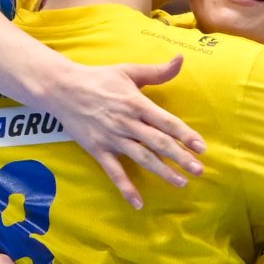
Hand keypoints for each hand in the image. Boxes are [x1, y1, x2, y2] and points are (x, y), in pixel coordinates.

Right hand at [44, 55, 204, 207]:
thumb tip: (180, 60)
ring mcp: (112, 138)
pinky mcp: (98, 150)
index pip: (166, 121)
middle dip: (180, 157)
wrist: (61, 88)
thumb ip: (156, 71)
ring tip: (181, 183)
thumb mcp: (127, 71)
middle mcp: (126, 122)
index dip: (185, 134)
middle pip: (158, 142)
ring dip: (162, 172)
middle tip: (199, 170)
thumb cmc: (98, 78)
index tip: (202, 147)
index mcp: (136, 103)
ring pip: (142, 158)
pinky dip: (126, 188)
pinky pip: (114, 172)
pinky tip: (138, 203)